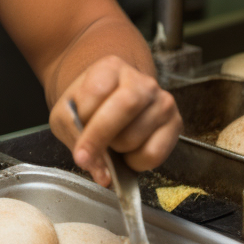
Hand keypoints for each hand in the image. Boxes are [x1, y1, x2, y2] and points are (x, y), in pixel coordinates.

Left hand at [49, 56, 180, 186]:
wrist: (111, 105)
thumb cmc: (87, 108)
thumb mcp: (68, 114)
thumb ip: (76, 138)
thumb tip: (102, 175)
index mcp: (111, 68)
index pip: (97, 90)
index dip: (85, 121)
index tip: (77, 146)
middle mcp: (142, 81)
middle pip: (125, 106)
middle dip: (101, 137)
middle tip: (85, 157)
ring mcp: (163, 101)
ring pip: (136, 135)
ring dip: (117, 149)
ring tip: (111, 143)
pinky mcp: (176, 123)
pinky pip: (155, 153)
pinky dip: (136, 162)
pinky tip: (128, 152)